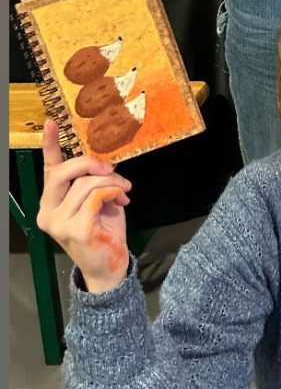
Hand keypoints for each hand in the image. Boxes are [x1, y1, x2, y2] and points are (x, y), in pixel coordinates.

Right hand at [36, 120, 130, 293]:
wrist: (110, 266)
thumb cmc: (104, 232)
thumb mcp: (97, 201)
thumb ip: (92, 182)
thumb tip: (102, 163)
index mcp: (50, 203)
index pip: (49, 170)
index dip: (50, 145)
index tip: (51, 122)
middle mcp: (48, 213)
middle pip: (63, 172)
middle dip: (91, 164)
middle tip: (112, 169)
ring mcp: (59, 223)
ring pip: (85, 184)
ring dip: (112, 182)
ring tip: (124, 190)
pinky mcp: (75, 229)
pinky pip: (96, 196)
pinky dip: (112, 193)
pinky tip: (121, 200)